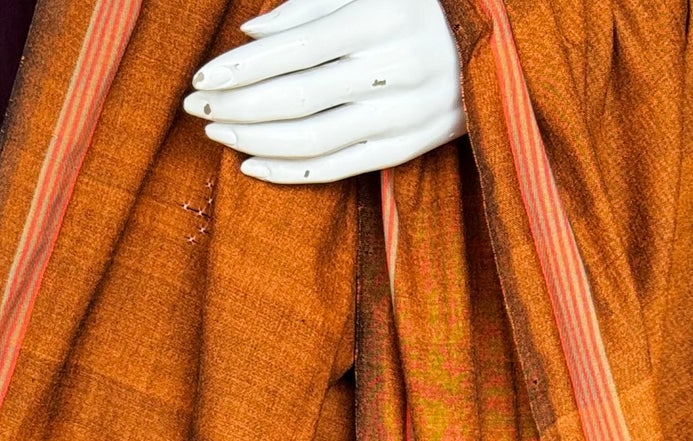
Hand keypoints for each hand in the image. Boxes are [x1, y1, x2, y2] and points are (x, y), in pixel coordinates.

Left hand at [183, 0, 464, 185]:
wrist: (497, 38)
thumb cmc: (418, 2)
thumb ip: (310, 4)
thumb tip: (250, 36)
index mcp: (382, 14)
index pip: (296, 48)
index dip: (244, 67)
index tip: (201, 75)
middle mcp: (396, 66)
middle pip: (299, 97)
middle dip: (239, 105)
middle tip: (195, 106)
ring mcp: (406, 112)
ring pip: (315, 138)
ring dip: (256, 140)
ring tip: (217, 132)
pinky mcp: (410, 145)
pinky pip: (340, 167)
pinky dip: (292, 171)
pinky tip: (252, 165)